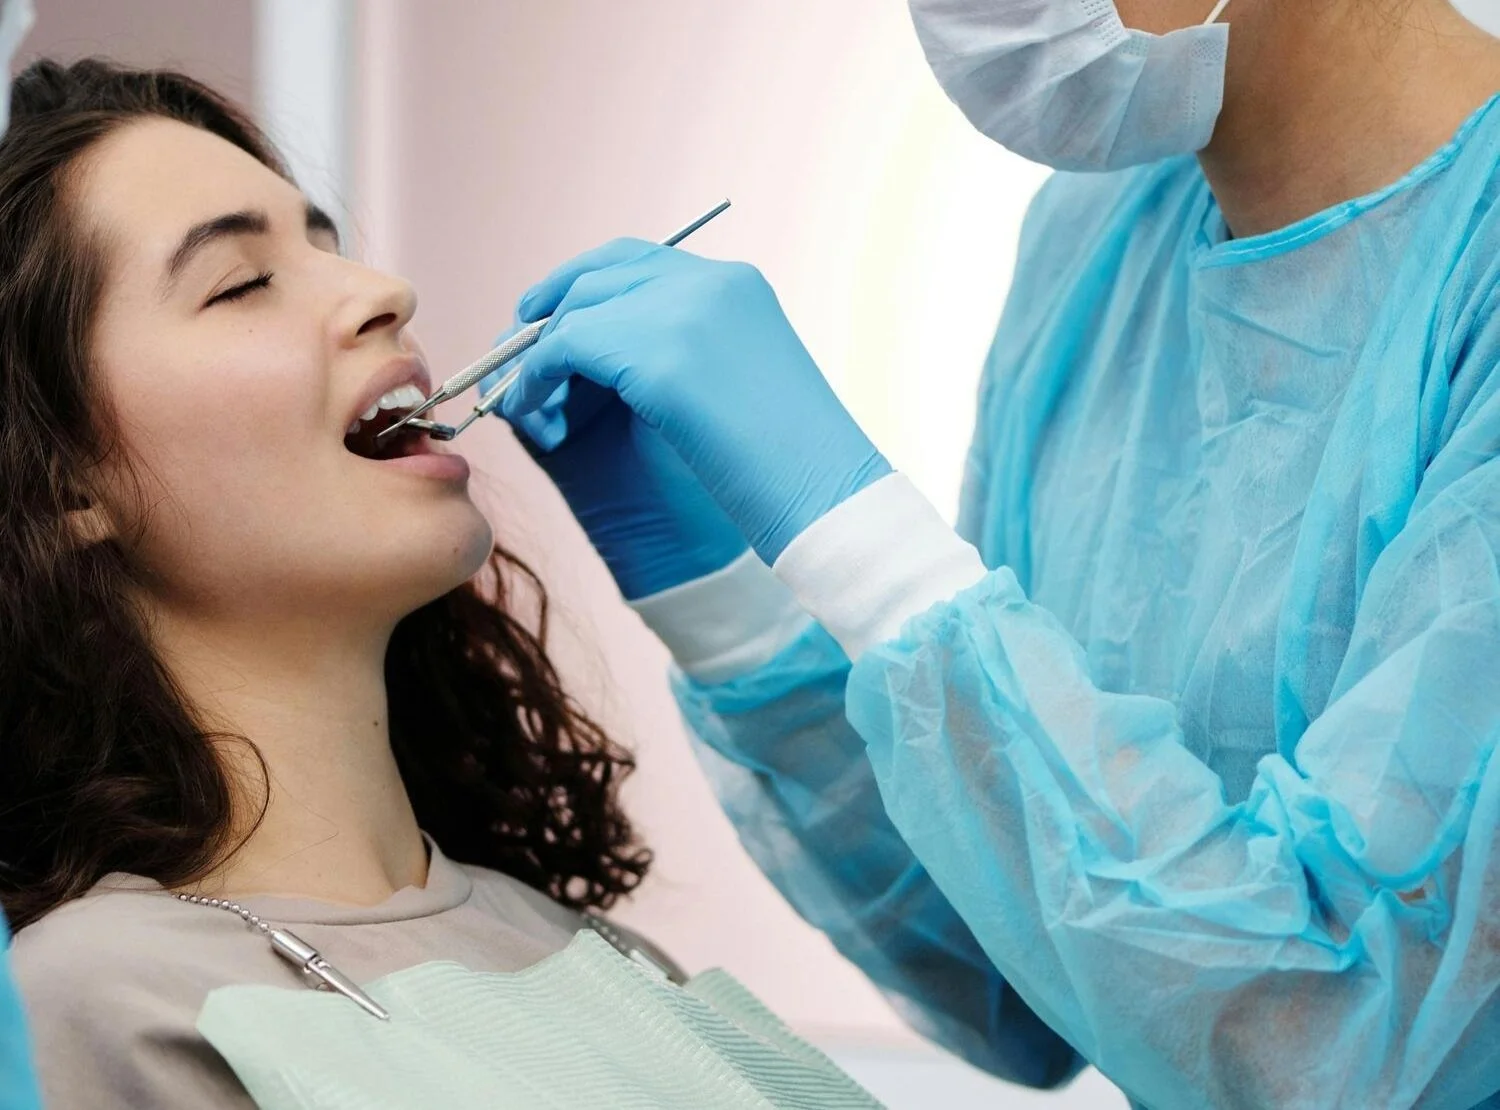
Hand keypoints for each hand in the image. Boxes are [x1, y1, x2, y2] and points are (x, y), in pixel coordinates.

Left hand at [501, 240, 890, 563]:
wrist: (826, 499)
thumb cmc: (791, 465)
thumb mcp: (740, 385)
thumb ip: (685, 356)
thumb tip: (612, 363)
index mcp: (737, 287)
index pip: (642, 260)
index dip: (588, 284)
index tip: (553, 317)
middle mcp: (708, 284)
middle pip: (602, 273)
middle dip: (551, 309)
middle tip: (518, 351)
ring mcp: (682, 312)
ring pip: (577, 310)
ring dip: (538, 353)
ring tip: (523, 396)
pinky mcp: (654, 353)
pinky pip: (563, 349)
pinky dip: (535, 378)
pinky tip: (531, 413)